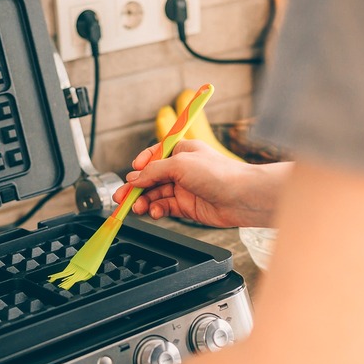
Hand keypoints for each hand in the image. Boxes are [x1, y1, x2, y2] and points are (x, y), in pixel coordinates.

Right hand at [113, 140, 290, 227]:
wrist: (241, 197)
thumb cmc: (219, 173)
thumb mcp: (180, 164)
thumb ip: (154, 171)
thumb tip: (134, 178)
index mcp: (181, 151)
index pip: (153, 156)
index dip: (140, 166)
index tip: (130, 175)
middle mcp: (182, 169)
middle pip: (151, 178)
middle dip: (135, 188)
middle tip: (121, 198)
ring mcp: (184, 189)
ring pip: (155, 194)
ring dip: (144, 201)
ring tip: (136, 207)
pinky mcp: (187, 207)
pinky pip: (165, 207)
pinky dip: (156, 210)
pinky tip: (153, 212)